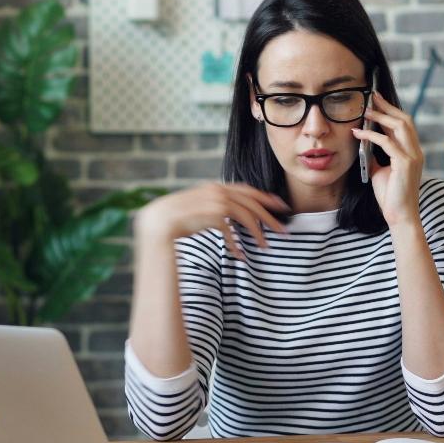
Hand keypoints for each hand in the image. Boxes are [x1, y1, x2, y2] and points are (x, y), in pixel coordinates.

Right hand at [135, 183, 289, 258]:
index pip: (247, 190)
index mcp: (216, 187)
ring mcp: (218, 202)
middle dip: (270, 216)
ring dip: (258, 232)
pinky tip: (240, 256)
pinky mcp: (214, 215)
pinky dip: (236, 245)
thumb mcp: (198, 206)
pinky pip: (232, 232)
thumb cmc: (175, 217)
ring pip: (248, 216)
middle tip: (283, 229)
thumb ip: (213, 206)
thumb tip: (226, 217)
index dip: (265, 197)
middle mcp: (219, 191)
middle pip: (253, 202)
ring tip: (265, 246)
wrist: (159, 220)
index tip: (279, 205)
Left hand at [352, 91, 423, 228]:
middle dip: (387, 107)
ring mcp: (413, 157)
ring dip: (381, 116)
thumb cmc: (390, 195)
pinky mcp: (405, 164)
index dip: (391, 111)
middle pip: (404, 120)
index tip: (377, 100)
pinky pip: (386, 142)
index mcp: (413, 152)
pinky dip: (371, 136)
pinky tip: (358, 133)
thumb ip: (375, 156)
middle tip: (372, 96)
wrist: (400, 216)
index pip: (404, 125)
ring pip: (400, 126)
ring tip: (365, 110)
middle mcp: (416, 151)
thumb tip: (363, 144)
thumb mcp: (380, 171)